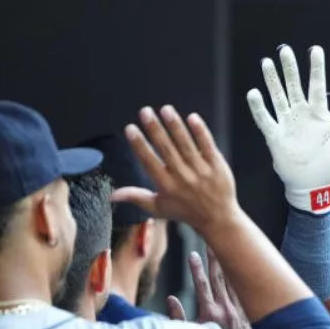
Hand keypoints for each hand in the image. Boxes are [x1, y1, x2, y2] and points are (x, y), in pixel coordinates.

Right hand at [116, 107, 239, 232]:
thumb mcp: (158, 208)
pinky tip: (192, 118)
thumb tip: (112, 195)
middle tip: (145, 111)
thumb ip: (136, 197)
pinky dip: (200, 132)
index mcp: (166, 186)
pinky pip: (208, 145)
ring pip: (186, 144)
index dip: (139, 145)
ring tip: (166, 109)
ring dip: (175, 125)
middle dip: (155, 129)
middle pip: (166, 149)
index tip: (130, 129)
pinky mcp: (217, 166)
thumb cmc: (185, 212)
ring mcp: (201, 171)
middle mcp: (183, 177)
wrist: (217, 219)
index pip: (149, 161)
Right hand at [167, 250, 249, 328]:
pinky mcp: (248, 313)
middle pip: (219, 278)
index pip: (202, 285)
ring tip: (226, 249)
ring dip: (229, 264)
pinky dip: (241, 277)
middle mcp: (226, 308)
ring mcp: (239, 310)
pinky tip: (241, 267)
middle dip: (214, 259)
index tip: (192, 254)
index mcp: (210, 313)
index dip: (196, 269)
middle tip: (211, 243)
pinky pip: (244, 290)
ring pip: (233, 281)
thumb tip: (171, 299)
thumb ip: (178, 318)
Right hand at [247, 46, 329, 213]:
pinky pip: (265, 119)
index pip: (317, 85)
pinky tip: (254, 93)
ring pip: (277, 97)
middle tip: (284, 50)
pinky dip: (259, 107)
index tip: (315, 49)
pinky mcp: (275, 137)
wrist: (316, 187)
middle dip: (289, 69)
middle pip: (294, 86)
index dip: (316, 68)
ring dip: (272, 81)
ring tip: (267, 63)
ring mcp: (287, 125)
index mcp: (319, 114)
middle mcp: (301, 115)